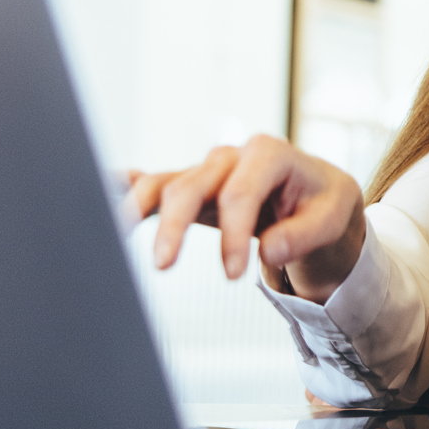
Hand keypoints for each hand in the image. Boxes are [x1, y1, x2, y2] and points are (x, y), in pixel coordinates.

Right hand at [122, 135, 365, 299]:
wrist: (316, 194)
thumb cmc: (324, 203)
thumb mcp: (333, 218)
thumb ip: (304, 234)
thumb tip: (270, 251)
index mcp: (269, 153)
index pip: (240, 193)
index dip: (233, 234)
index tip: (232, 274)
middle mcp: (230, 157)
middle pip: (191, 185)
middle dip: (174, 225)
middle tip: (162, 267)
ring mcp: (205, 170)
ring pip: (164, 184)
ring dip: (137, 209)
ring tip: (111, 234)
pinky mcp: (191, 188)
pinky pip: (152, 183)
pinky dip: (123, 187)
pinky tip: (95, 191)